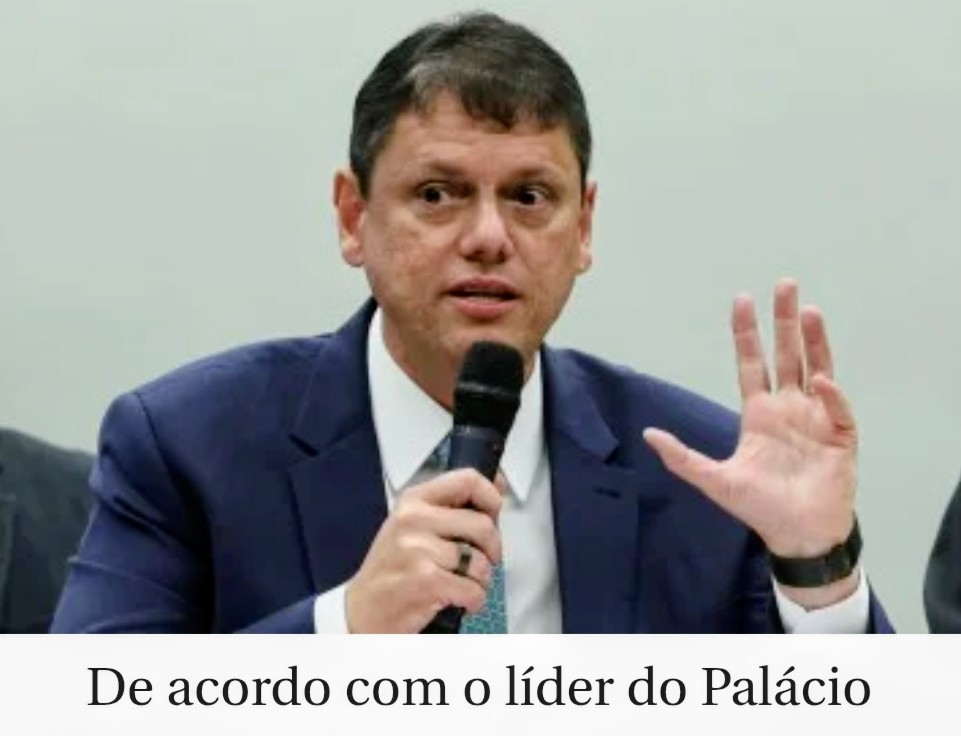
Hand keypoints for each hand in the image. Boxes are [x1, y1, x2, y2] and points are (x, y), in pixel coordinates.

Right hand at [345, 469, 502, 632]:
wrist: (362, 610)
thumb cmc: (391, 569)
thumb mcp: (412, 526)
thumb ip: (450, 508)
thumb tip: (496, 487)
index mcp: (414, 500)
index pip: (468, 480)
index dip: (491, 497)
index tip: (494, 512)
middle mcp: (414, 519)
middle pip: (483, 526)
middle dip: (492, 550)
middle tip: (479, 561)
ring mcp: (419, 550)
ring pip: (482, 563)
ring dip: (480, 581)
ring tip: (460, 583)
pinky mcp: (426, 581)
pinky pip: (474, 590)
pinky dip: (473, 601)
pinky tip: (456, 600)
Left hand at [643, 279, 858, 606]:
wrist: (798, 536)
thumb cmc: (760, 508)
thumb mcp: (715, 480)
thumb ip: (682, 458)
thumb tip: (647, 435)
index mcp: (759, 414)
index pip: (752, 363)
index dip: (747, 333)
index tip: (742, 299)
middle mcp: (788, 409)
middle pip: (787, 355)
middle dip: (785, 321)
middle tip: (785, 285)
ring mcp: (816, 420)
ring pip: (817, 369)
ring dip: (814, 341)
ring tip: (810, 311)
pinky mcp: (840, 438)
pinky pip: (838, 410)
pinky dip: (832, 396)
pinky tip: (822, 381)